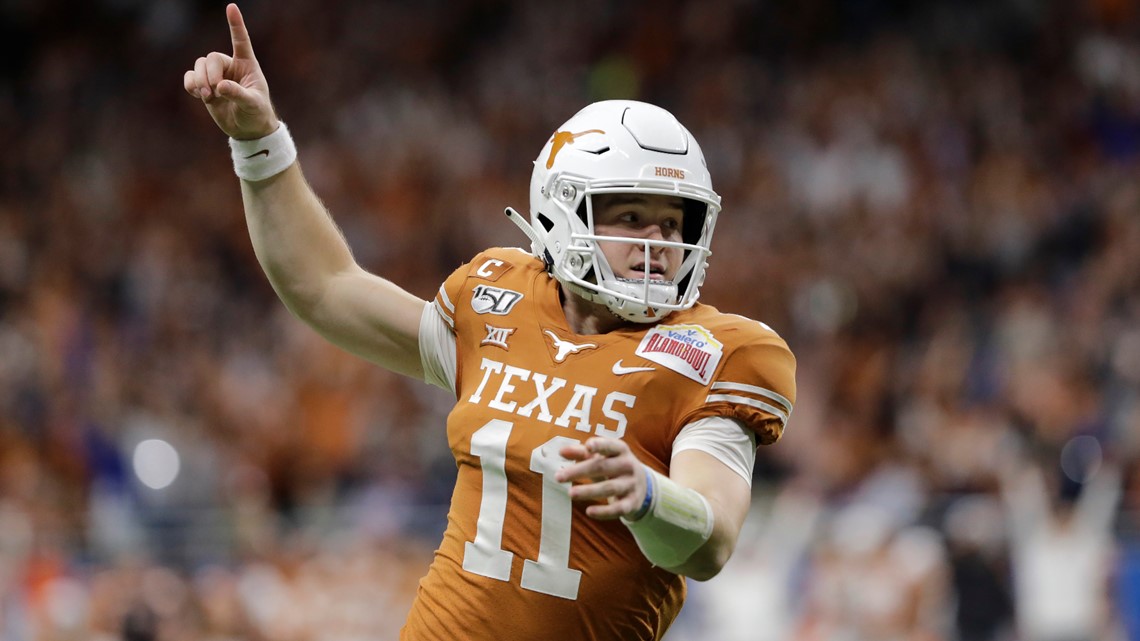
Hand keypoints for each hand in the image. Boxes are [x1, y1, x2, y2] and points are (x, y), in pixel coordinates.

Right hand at [183, 4, 277, 139]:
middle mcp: (230, 67)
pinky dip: (190, 85)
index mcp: (247, 65)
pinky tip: (198, 94)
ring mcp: (216, 76)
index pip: (240, 41)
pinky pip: (189, 78)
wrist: (248, 130)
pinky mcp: (205, 87)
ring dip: (199, 80)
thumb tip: (220, 87)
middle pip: (211, 58)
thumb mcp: (253, 104)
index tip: (231, 7)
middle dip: (210, 74)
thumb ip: (238, 94)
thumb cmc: (257, 113)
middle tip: (215, 92)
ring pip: (199, 65)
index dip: (236, 24)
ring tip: (208, 96)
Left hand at [555, 437, 648, 519]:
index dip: (600, 445)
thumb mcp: (602, 458)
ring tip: (571, 493)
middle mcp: (628, 466)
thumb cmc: (615, 467)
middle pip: (603, 467)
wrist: (644, 487)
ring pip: (609, 488)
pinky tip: (589, 512)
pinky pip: (617, 509)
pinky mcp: (631, 503)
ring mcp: (631, 485)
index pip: (611, 446)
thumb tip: (561, 451)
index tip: (588, 446)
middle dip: (580, 471)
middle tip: (559, 477)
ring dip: (588, 491)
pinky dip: (603, 512)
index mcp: (620, 451)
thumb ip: (581, 453)